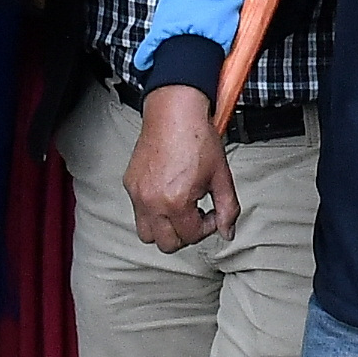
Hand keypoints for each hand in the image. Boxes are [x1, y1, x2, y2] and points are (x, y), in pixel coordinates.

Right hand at [125, 87, 239, 250]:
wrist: (174, 112)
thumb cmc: (198, 139)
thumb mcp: (221, 176)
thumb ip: (227, 209)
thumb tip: (228, 232)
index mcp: (176, 202)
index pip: (190, 236)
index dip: (206, 228)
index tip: (211, 213)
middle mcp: (152, 202)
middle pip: (166, 243)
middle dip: (184, 234)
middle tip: (196, 216)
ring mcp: (138, 194)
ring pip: (147, 233)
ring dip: (164, 229)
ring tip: (179, 209)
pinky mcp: (130, 184)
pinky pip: (138, 212)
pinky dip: (152, 211)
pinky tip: (167, 194)